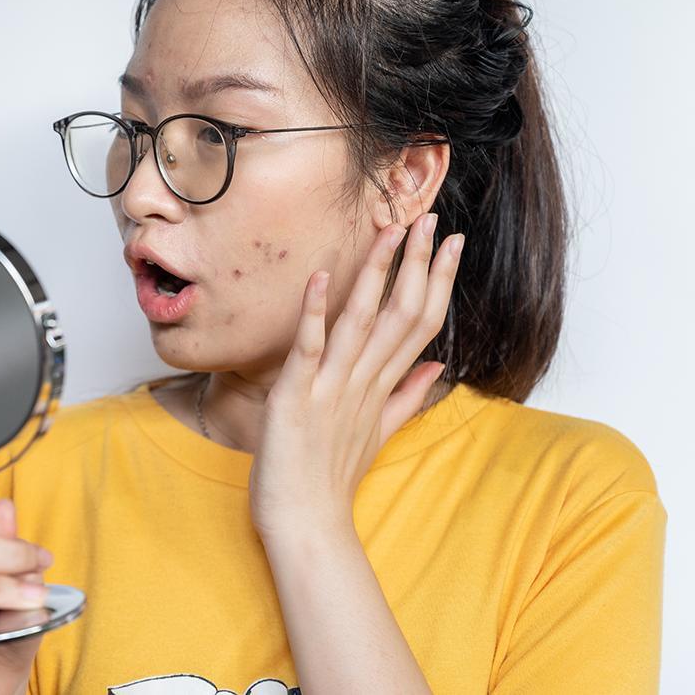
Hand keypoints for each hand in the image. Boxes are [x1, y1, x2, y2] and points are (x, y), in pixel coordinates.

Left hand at [249, 212, 463, 539]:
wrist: (305, 526)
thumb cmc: (332, 480)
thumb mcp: (377, 433)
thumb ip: (407, 398)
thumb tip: (439, 367)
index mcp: (382, 388)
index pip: (419, 324)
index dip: (436, 282)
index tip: (451, 244)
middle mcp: (364, 384)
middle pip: (401, 315)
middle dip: (418, 266)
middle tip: (434, 220)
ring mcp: (332, 390)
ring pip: (361, 323)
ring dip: (376, 275)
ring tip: (389, 231)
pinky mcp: (297, 399)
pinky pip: (309, 349)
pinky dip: (314, 313)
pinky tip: (321, 276)